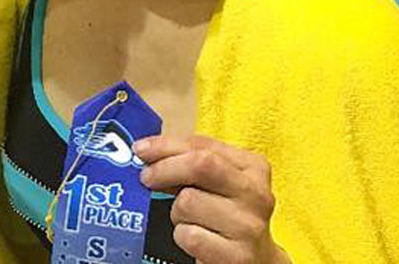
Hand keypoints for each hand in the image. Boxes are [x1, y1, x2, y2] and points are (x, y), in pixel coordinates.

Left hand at [133, 135, 289, 263]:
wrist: (257, 260)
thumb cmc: (228, 215)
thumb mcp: (218, 182)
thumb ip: (190, 161)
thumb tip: (147, 151)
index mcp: (253, 167)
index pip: (202, 145)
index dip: (166, 145)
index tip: (141, 149)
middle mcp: (256, 193)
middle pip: (199, 165)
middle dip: (165, 169)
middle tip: (147, 178)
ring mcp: (249, 226)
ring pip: (187, 202)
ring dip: (176, 212)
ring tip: (189, 219)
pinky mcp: (237, 255)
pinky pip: (188, 235)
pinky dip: (182, 235)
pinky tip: (195, 238)